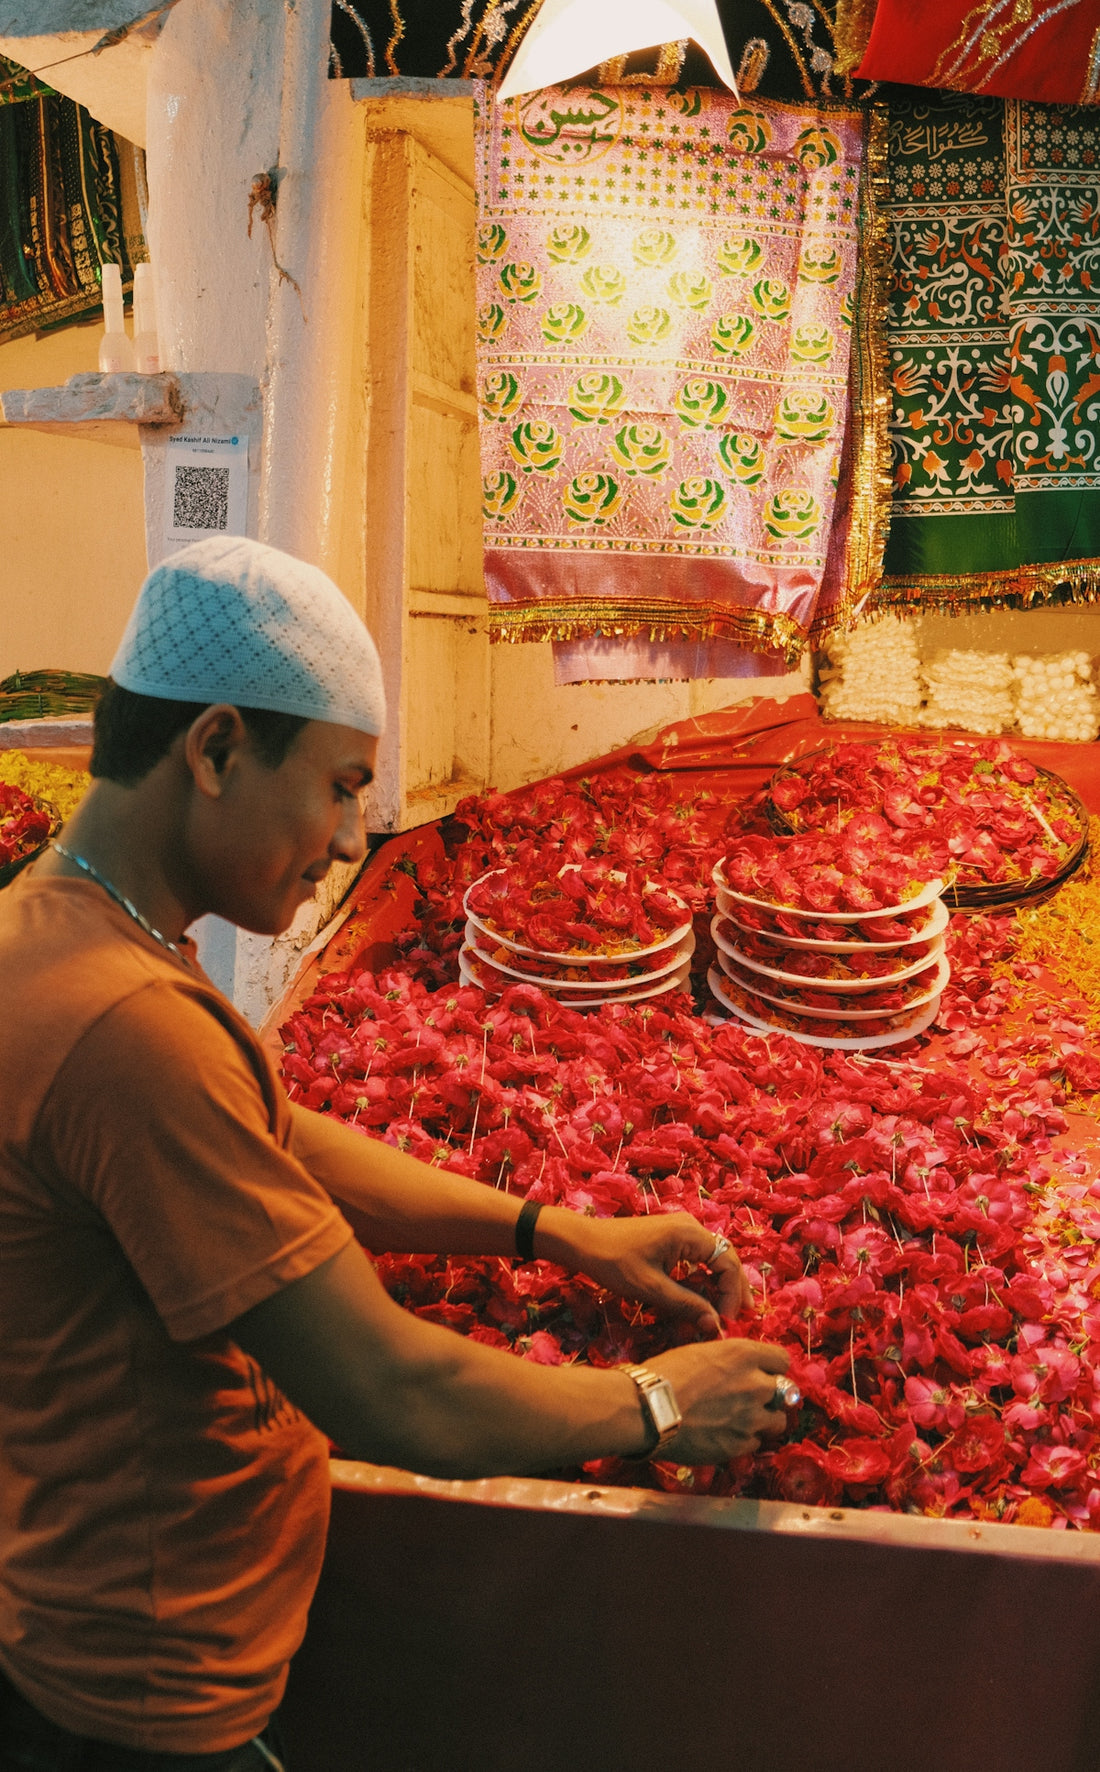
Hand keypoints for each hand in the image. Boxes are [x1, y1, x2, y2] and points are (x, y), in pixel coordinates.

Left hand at [538, 1208, 744, 1335]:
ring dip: (722, 1282)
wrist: (582, 1242)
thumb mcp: (650, 1288)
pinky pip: (698, 1256)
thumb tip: (715, 1325)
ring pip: (714, 1256)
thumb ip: (685, 1305)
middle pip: (725, 1257)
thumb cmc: (613, 1262)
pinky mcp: (670, 1237)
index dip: (732, 1294)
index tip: (727, 1320)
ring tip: (730, 1309)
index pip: (727, 1262)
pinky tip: (707, 1294)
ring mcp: (680, 1229)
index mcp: (688, 1233)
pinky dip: (706, 1276)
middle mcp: (690, 1226)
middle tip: (743, 1316)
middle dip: (734, 1287)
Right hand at [645, 1337, 790, 1462]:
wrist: (648, 1409)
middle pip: (786, 1392)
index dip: (772, 1367)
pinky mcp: (740, 1445)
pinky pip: (756, 1443)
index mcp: (744, 1355)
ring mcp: (751, 1418)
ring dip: (764, 1420)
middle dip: (773, 1396)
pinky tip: (725, 1434)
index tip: (762, 1372)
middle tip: (754, 1399)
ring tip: (743, 1420)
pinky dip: (745, 1440)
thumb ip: (731, 1361)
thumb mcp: (702, 1352)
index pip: (782, 1359)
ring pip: (777, 1422)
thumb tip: (739, 1369)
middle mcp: (755, 1385)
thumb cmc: (666, 1374)